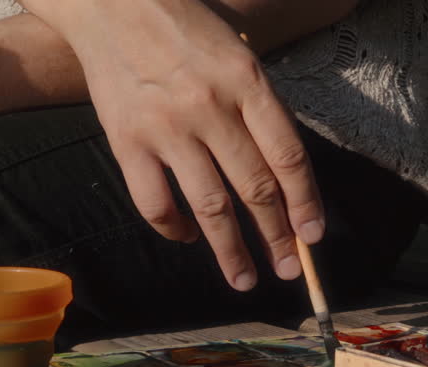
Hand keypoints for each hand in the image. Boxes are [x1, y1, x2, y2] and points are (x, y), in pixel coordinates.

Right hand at [22, 0, 324, 290]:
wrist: (114, 4)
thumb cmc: (186, 30)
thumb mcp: (238, 55)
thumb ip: (260, 110)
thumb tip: (284, 180)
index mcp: (247, 81)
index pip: (288, 156)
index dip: (305, 202)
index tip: (313, 237)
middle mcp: (210, 107)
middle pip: (255, 188)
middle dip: (277, 236)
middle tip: (289, 269)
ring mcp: (166, 127)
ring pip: (210, 206)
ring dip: (231, 251)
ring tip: (245, 279)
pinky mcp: (126, 141)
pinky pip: (155, 203)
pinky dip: (174, 229)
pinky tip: (188, 238)